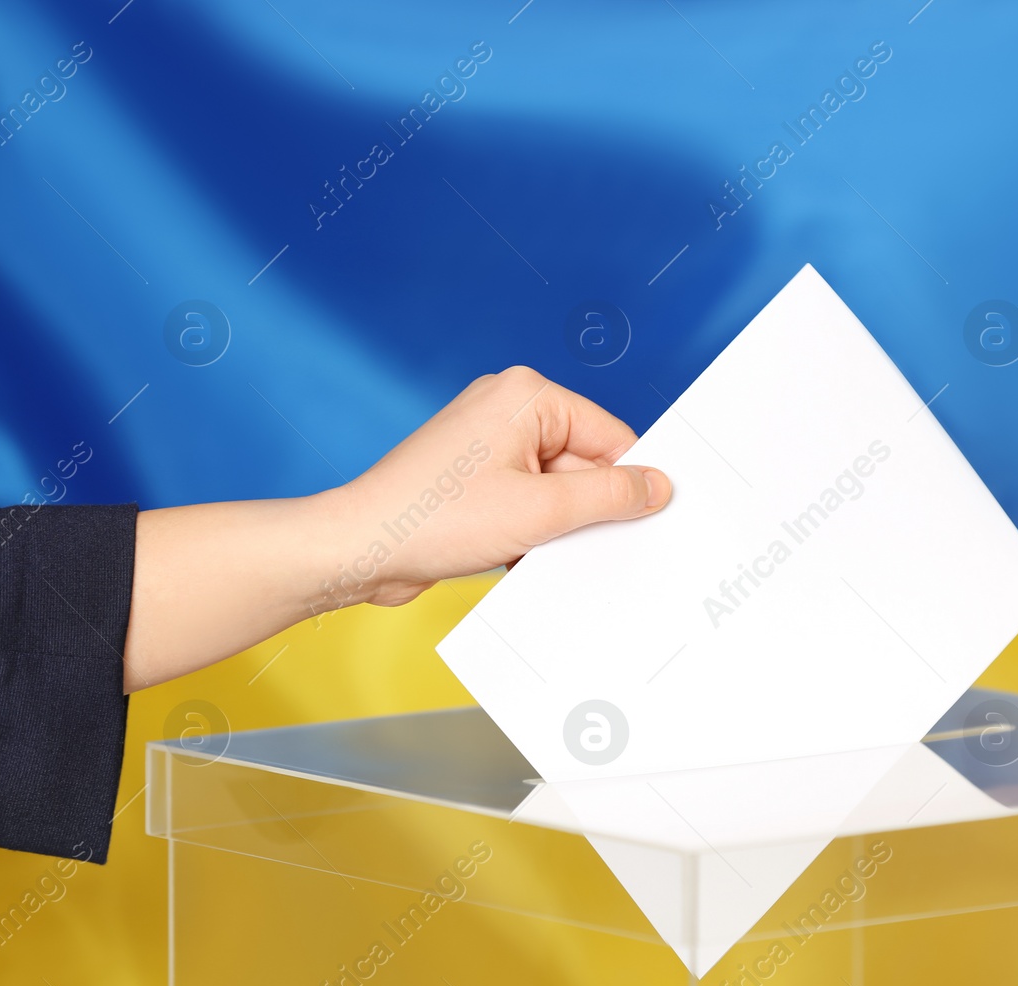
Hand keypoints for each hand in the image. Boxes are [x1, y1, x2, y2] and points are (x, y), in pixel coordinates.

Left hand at [124, 368, 670, 690]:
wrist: (359, 550)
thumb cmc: (431, 520)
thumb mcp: (541, 512)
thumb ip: (610, 497)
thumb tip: (658, 486)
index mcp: (526, 396)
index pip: (610, 436)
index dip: (630, 483)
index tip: (652, 519)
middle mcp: (508, 410)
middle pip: (585, 464)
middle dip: (587, 510)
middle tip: (582, 543)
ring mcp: (489, 446)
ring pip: (557, 490)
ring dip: (558, 527)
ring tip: (537, 550)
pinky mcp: (475, 480)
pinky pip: (529, 503)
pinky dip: (533, 533)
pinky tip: (519, 557)